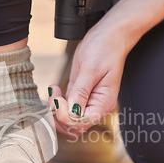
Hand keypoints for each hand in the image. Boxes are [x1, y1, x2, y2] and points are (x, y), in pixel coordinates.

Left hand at [49, 21, 126, 137]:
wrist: (110, 36)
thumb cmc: (104, 48)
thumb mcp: (90, 69)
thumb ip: (80, 92)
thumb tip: (71, 112)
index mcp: (104, 103)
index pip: (81, 123)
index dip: (65, 115)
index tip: (58, 98)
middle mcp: (97, 106)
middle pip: (74, 126)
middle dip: (58, 115)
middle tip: (53, 95)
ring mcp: (88, 102)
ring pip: (68, 120)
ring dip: (56, 111)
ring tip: (53, 91)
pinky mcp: (80, 95)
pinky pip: (67, 108)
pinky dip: (57, 104)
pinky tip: (54, 89)